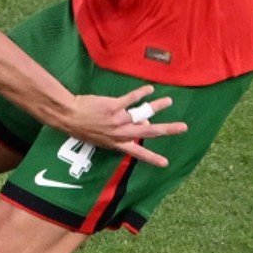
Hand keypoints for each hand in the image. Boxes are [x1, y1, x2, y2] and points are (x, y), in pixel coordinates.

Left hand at [55, 86, 187, 168]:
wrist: (69, 117)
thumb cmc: (83, 128)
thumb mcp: (102, 138)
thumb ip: (121, 134)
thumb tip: (143, 124)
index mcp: (117, 143)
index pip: (138, 153)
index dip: (152, 158)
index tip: (165, 163)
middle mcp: (120, 132)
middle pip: (148, 132)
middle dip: (167, 130)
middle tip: (183, 127)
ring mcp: (118, 119)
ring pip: (142, 113)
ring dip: (157, 106)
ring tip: (169, 101)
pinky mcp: (114, 106)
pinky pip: (131, 98)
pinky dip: (142, 93)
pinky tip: (150, 89)